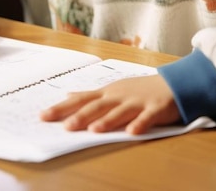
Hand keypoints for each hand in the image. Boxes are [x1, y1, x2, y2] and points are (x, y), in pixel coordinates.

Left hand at [40, 74, 179, 134]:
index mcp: (108, 93)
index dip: (62, 108)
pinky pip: (147, 118)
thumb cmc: (139, 89)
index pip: (81, 100)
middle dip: (81, 116)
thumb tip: (68, 94)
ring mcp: (137, 101)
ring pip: (120, 112)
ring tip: (94, 130)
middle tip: (65, 126)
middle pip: (98, 106)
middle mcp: (119, 96)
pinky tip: (132, 132)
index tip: (43, 116)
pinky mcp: (155, 108)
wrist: (172, 83)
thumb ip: (90, 94)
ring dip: (107, 120)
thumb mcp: (112, 89)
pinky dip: (140, 124)